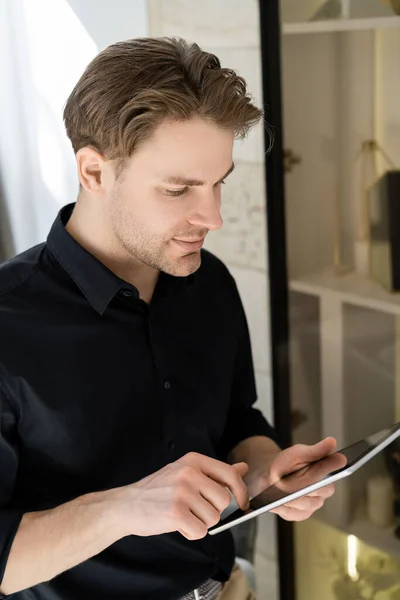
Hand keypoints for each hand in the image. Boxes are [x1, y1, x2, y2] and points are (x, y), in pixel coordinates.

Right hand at [118, 452, 248, 539]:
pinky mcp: (176, 513)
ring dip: (201, 523)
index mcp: (193, 460)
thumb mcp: (186, 473)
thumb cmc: (158, 491)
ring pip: (213, 518)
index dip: (241, 492)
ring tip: (182, 515)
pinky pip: (200, 531)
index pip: (230, 475)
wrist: (126, 505)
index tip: (242, 503)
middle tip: (194, 509)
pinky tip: (177, 525)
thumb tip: (243, 468)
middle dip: (213, 511)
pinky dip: (191, 533)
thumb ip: (215, 473)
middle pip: (224, 501)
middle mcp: (188, 473)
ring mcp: (182, 492)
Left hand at [257, 437, 346, 521]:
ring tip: (278, 491)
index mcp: (327, 477)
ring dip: (290, 498)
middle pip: (314, 497)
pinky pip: (291, 514)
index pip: (326, 484)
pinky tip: (276, 500)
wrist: (272, 474)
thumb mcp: (300, 453)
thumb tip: (332, 442)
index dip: (316, 482)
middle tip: (287, 484)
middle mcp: (322, 494)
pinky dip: (283, 507)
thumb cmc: (288, 463)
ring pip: (302, 505)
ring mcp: (311, 506)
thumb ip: (317, 450)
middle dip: (300, 490)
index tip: (308, 479)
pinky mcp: (299, 514)